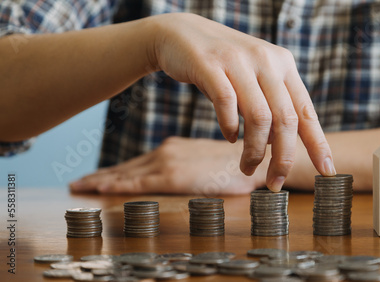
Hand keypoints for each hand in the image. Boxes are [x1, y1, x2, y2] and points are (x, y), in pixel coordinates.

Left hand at [70, 137, 264, 194]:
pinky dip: (117, 184)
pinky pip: (138, 181)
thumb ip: (188, 165)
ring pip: (126, 173)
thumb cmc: (233, 163)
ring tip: (81, 187)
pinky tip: (102, 187)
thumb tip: (177, 176)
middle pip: (125, 168)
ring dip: (102, 180)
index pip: (136, 163)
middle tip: (77, 184)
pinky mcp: (173, 175)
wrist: (253, 158)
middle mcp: (165, 152)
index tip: (94, 177)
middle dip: (99, 176)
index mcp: (172, 149)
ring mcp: (167, 162)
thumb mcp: (205, 161)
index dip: (113, 171)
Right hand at [148, 13, 334, 190]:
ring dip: (254, 151)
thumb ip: (271, 105)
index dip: (319, 144)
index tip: (328, 170)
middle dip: (284, 158)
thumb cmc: (223, 64)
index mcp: (284, 65)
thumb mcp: (255, 77)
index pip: (307, 111)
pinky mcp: (211, 65)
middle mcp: (267, 60)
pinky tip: (230, 137)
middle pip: (286, 119)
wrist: (183, 34)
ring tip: (247, 166)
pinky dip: (230, 128)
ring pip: (259, 117)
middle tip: (275, 182)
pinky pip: (227, 105)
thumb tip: (276, 145)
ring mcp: (239, 61)